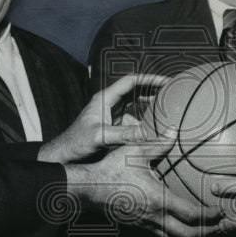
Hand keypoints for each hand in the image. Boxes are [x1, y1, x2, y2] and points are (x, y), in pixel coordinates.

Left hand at [38, 74, 166, 163]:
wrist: (64, 157)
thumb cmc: (76, 143)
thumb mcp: (101, 137)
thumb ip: (124, 134)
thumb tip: (148, 133)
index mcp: (104, 99)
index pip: (130, 82)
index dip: (148, 79)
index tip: (164, 81)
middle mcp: (109, 104)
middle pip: (135, 91)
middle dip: (152, 90)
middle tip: (171, 92)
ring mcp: (111, 116)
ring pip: (135, 107)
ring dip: (149, 107)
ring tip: (167, 108)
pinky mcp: (113, 127)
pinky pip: (132, 121)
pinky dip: (143, 123)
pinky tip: (154, 129)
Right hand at [65, 137, 218, 236]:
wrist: (87, 189)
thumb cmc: (110, 169)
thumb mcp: (135, 151)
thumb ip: (157, 143)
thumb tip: (174, 130)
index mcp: (158, 199)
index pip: (191, 215)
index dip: (209, 216)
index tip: (220, 211)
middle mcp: (154, 216)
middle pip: (186, 236)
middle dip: (205, 234)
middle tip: (218, 227)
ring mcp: (144, 224)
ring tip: (203, 230)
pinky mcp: (136, 226)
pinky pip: (160, 236)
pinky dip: (174, 234)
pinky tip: (178, 226)